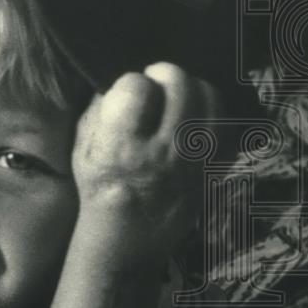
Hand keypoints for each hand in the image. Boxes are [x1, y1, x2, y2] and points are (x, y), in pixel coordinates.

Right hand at [72, 63, 219, 247]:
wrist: (128, 234)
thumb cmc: (99, 187)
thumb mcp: (81, 148)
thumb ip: (98, 110)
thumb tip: (118, 81)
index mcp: (121, 148)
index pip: (136, 87)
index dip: (131, 81)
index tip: (127, 91)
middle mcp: (163, 152)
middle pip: (179, 85)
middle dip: (164, 74)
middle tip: (154, 81)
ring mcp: (195, 160)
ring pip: (209, 98)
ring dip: (191, 88)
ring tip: (176, 95)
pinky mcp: (215, 166)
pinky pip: (225, 122)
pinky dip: (210, 111)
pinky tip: (192, 115)